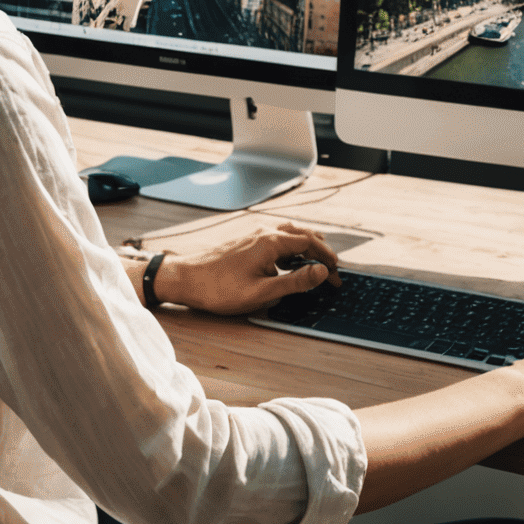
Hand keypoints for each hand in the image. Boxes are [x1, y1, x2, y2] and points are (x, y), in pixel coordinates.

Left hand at [151, 222, 341, 316]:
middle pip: (302, 235)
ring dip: (306, 247)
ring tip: (316, 264)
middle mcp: (264, 232)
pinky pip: (276, 238)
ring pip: (289, 234)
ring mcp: (254, 234)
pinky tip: (288, 262)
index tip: (337, 276)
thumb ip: (295, 282)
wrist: (186, 278)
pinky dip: (290, 247)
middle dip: (320, 252)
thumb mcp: (262, 292)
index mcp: (271, 241)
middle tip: (331, 272)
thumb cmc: (220, 289)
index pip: (311, 243)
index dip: (328, 259)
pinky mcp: (246, 241)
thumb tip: (322, 272)